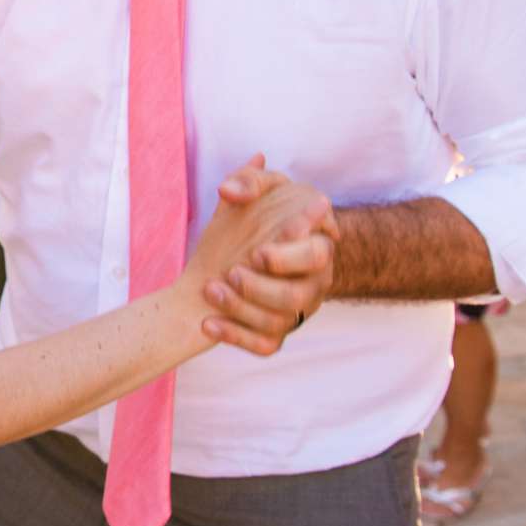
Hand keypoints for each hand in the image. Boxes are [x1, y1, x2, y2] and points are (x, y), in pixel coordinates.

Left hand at [184, 158, 336, 355]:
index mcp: (315, 244)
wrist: (226, 258)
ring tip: (211, 289)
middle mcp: (313, 281)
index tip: (257, 251)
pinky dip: (235, 336)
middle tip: (233, 272)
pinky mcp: (276, 333)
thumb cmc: (251, 218)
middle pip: (298, 296)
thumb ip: (248, 179)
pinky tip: (208, 322)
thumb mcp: (254, 190)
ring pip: (278, 322)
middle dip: (262, 288)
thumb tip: (231, 189)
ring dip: (241, 308)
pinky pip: (264, 345)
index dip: (290, 256)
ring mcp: (296, 311)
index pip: (317, 254)